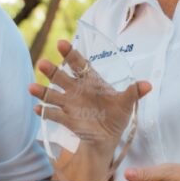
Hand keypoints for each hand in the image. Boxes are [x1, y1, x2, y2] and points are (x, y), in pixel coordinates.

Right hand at [29, 39, 151, 153]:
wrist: (107, 136)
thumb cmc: (117, 116)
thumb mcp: (127, 104)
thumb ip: (134, 93)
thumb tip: (148, 85)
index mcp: (90, 81)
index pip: (79, 64)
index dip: (70, 54)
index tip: (61, 44)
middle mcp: (76, 89)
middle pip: (61, 76)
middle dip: (51, 70)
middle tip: (42, 63)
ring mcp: (69, 104)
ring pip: (52, 94)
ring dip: (41, 91)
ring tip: (31, 88)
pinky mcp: (66, 119)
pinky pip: (53, 114)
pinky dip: (45, 112)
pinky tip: (37, 110)